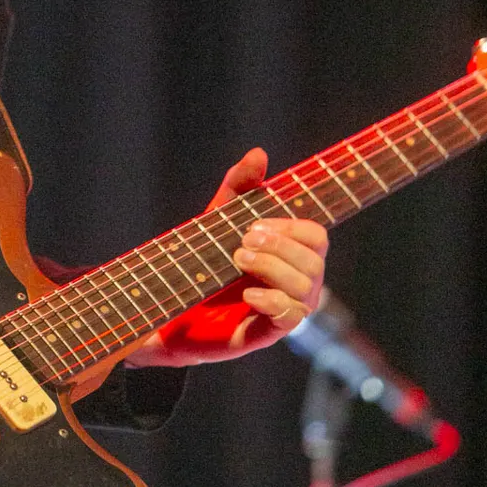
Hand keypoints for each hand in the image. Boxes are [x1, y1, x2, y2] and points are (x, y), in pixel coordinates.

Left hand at [128, 147, 327, 367]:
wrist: (169, 302)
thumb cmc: (203, 257)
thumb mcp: (220, 215)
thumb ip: (240, 184)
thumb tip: (259, 153)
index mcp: (291, 254)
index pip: (317, 237)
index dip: (292, 228)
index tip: (256, 223)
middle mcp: (295, 282)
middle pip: (315, 262)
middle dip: (280, 247)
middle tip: (242, 242)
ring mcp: (284, 309)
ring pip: (306, 289)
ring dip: (273, 269)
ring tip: (238, 259)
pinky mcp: (267, 333)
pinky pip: (290, 319)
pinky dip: (271, 302)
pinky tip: (247, 294)